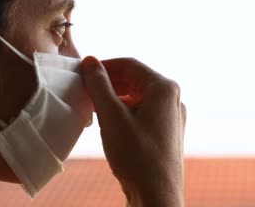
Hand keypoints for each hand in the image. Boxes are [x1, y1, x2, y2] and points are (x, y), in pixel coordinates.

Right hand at [81, 56, 185, 206]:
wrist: (156, 196)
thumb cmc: (136, 155)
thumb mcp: (111, 116)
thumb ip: (99, 85)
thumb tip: (89, 61)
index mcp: (164, 88)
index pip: (129, 64)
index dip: (103, 66)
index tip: (82, 73)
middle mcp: (172, 99)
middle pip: (134, 80)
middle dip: (107, 83)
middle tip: (84, 90)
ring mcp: (171, 117)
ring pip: (137, 97)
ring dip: (113, 98)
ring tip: (92, 106)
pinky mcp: (165, 133)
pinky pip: (142, 112)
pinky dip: (123, 112)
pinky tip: (107, 122)